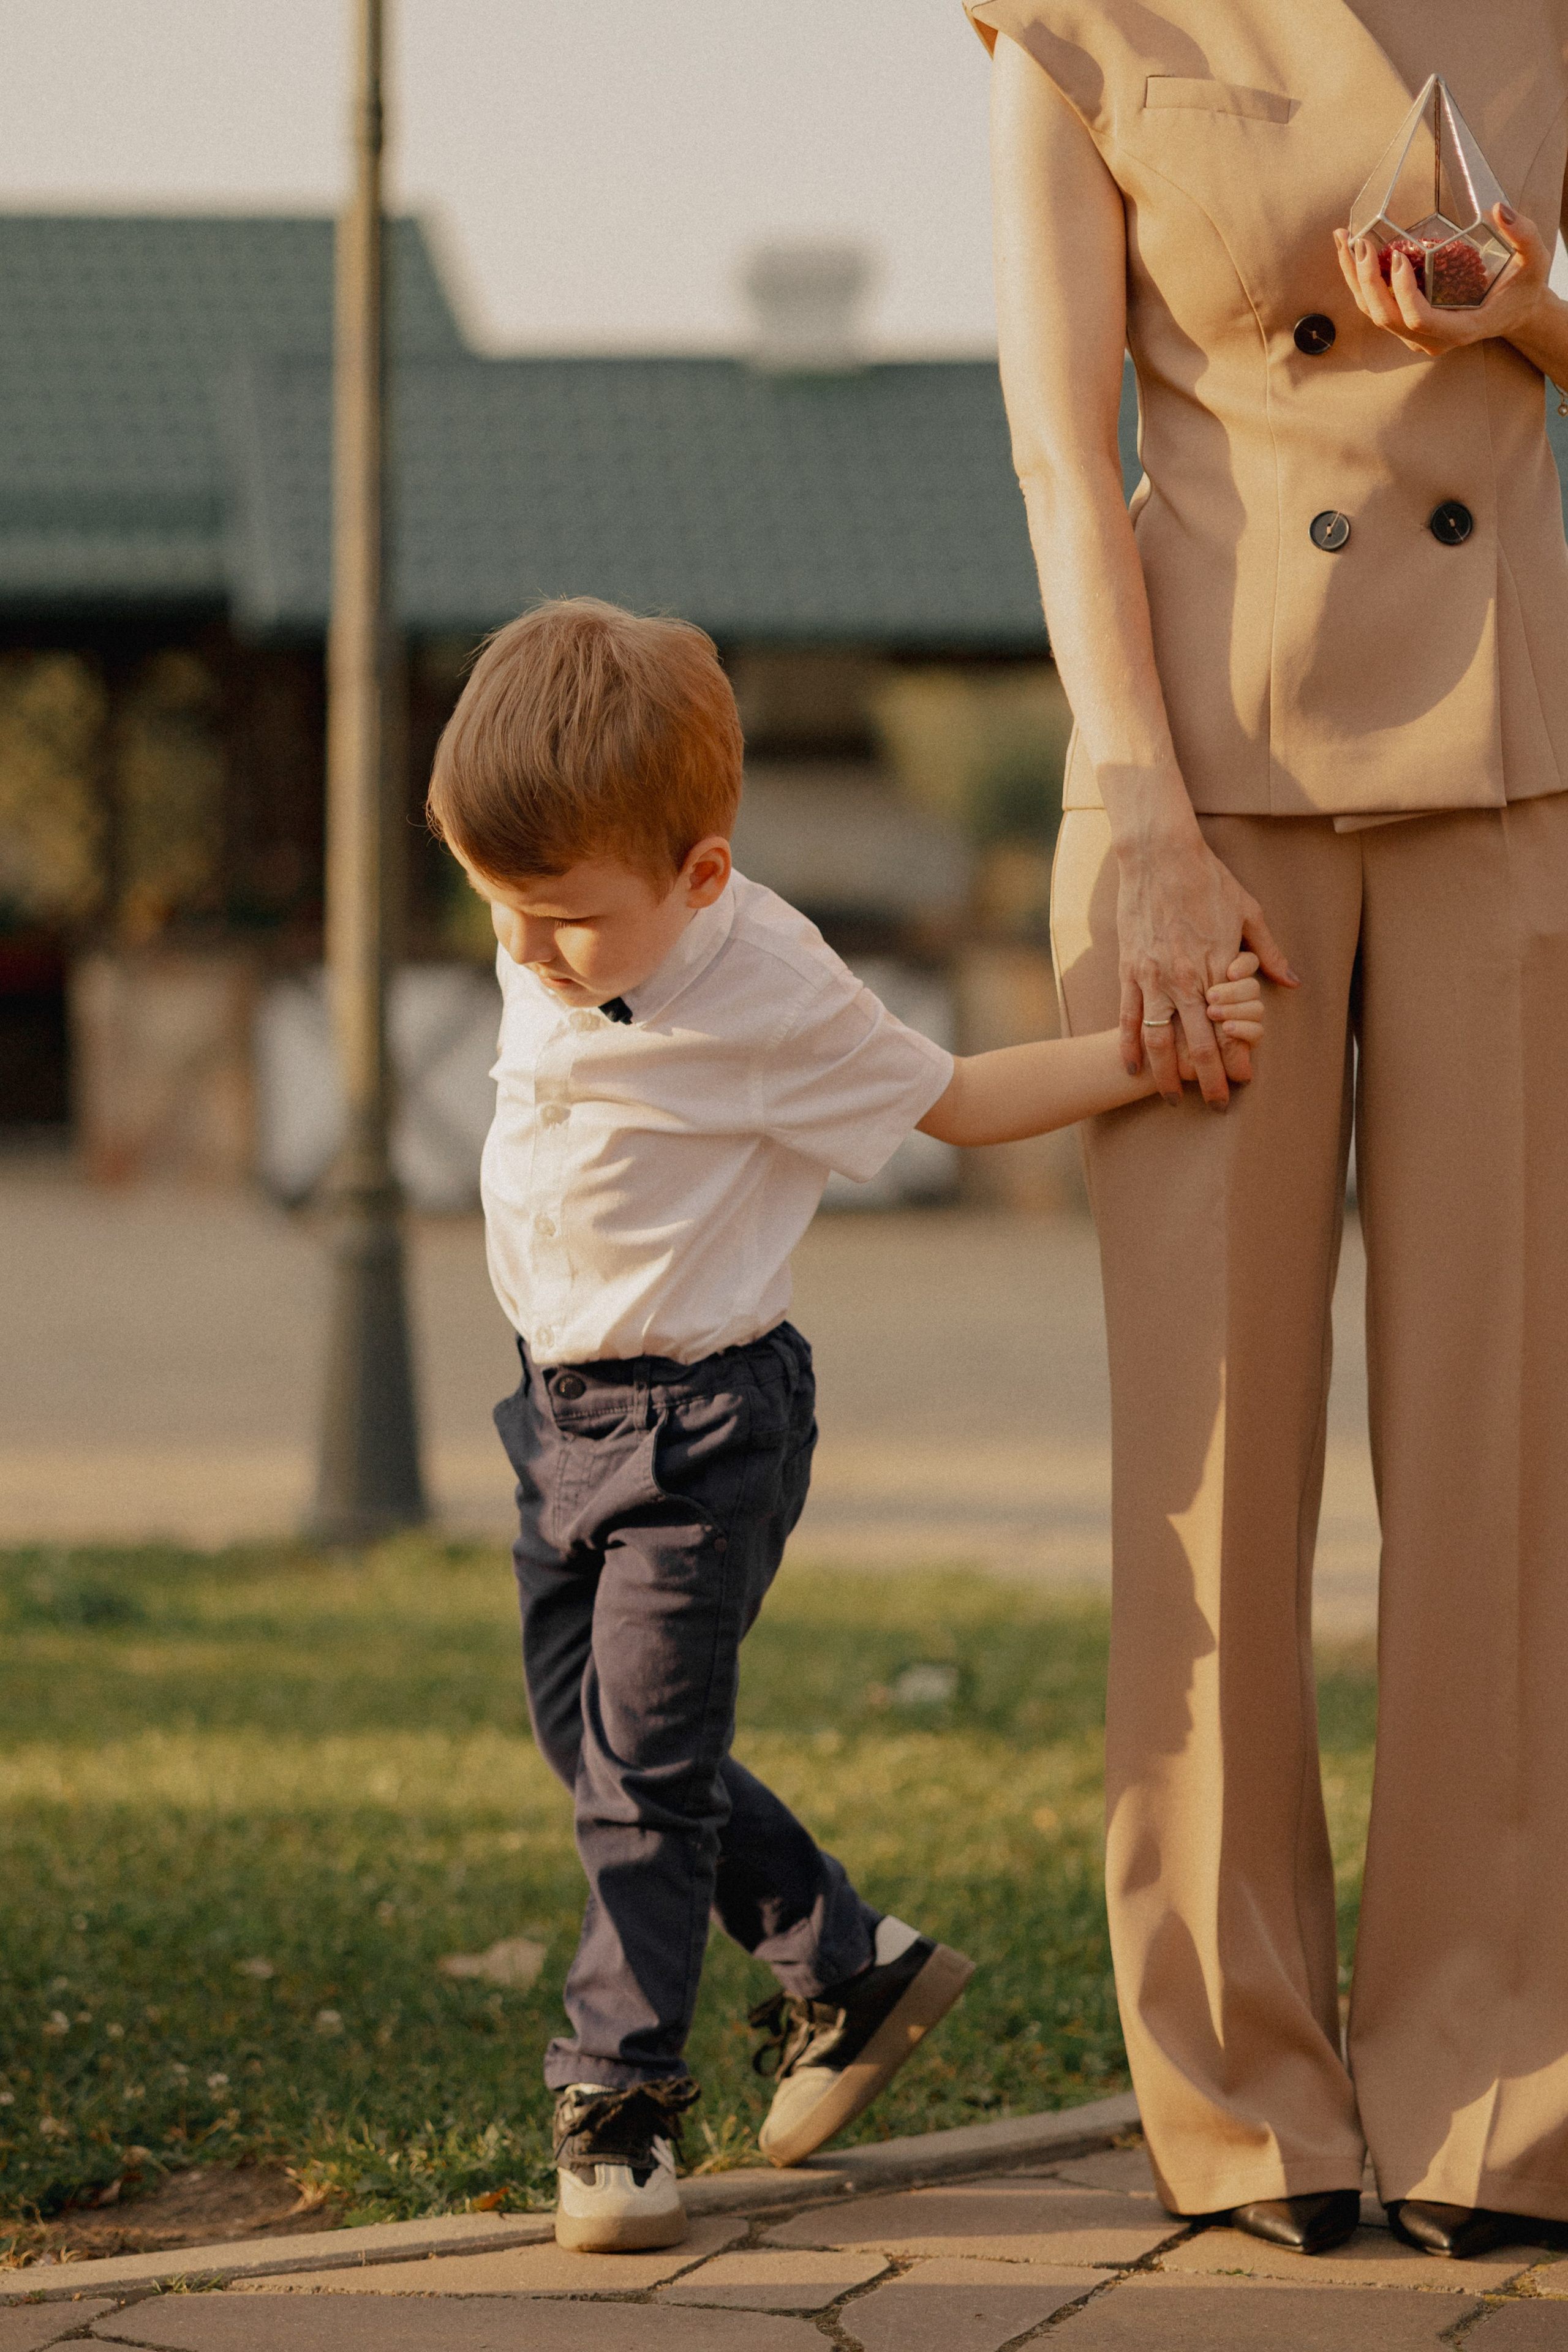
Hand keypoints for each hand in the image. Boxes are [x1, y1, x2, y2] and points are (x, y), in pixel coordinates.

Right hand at [1118, 822, 1298, 1106]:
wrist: (1160, 854)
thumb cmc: (1208, 879)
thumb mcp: (1249, 911)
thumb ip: (1268, 952)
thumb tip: (1291, 983)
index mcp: (1219, 964)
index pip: (1231, 1024)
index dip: (1238, 1056)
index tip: (1246, 1079)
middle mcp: (1187, 977)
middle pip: (1198, 1042)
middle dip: (1208, 1079)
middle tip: (1216, 1105)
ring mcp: (1154, 976)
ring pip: (1160, 1039)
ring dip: (1167, 1074)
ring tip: (1172, 1099)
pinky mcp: (1129, 970)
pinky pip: (1127, 1017)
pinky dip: (1129, 1047)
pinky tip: (1133, 1068)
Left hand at [1332, 202, 1550, 358]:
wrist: (1515, 312)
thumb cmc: (1525, 287)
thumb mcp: (1535, 261)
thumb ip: (1523, 235)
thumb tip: (1498, 208)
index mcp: (1460, 329)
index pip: (1419, 319)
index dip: (1403, 292)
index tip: (1397, 257)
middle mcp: (1431, 339)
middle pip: (1386, 317)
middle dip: (1367, 280)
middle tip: (1359, 242)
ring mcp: (1416, 336)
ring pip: (1374, 313)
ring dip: (1354, 278)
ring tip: (1343, 240)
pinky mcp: (1407, 326)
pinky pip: (1376, 306)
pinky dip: (1360, 280)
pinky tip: (1351, 250)